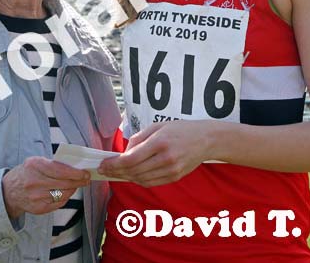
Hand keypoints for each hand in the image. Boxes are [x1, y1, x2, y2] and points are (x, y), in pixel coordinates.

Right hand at [2, 157, 89, 217]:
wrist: (9, 191)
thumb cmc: (26, 174)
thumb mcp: (36, 162)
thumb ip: (53, 163)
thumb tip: (75, 167)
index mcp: (35, 166)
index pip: (60, 170)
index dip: (75, 173)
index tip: (85, 173)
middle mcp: (34, 181)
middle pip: (64, 183)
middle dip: (78, 181)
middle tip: (85, 179)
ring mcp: (36, 196)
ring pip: (63, 194)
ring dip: (73, 189)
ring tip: (76, 185)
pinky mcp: (38, 208)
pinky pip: (58, 203)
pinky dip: (65, 197)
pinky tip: (66, 192)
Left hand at [97, 121, 213, 186]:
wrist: (206, 139)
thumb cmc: (180, 129)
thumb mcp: (158, 126)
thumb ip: (139, 138)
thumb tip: (124, 152)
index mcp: (160, 142)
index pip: (130, 159)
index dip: (114, 164)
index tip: (103, 164)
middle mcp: (165, 158)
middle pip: (134, 171)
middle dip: (116, 172)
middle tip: (104, 170)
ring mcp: (171, 170)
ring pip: (141, 179)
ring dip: (125, 177)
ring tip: (115, 173)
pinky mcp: (175, 177)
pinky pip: (151, 183)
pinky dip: (138, 180)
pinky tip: (130, 176)